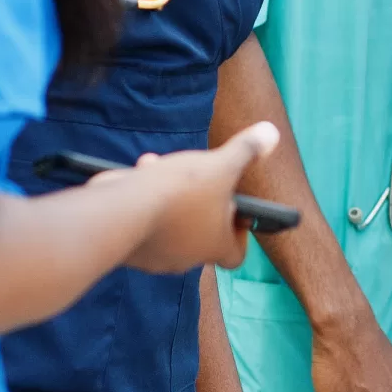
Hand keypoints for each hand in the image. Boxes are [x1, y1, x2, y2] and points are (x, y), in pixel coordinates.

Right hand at [123, 122, 281, 274]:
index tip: (235, 208)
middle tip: (193, 176)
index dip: (239, 232)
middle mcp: (187, 259)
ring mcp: (156, 258)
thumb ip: (245, 151)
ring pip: (169, 222)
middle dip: (198, 199)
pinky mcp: (129, 250)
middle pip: (201, 231)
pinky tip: (135, 179)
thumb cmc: (179, 193)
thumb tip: (271, 133)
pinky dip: (142, 203)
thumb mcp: (220, 165)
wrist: (119, 212)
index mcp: (216, 246)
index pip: (236, 253)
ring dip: (167, 195)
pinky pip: (142, 224)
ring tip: (156, 166)